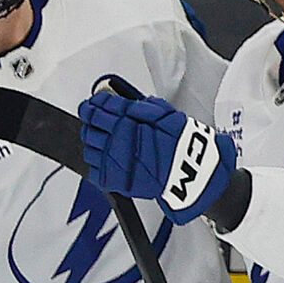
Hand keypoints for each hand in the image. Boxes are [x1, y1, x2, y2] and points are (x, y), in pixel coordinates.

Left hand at [78, 89, 238, 222]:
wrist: (193, 175)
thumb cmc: (185, 146)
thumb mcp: (168, 115)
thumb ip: (144, 107)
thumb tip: (127, 103)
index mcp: (125, 122)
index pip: (98, 107)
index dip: (94, 104)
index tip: (95, 104)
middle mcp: (115, 140)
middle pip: (90, 126)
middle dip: (92, 122)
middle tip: (98, 122)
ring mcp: (112, 161)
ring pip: (90, 148)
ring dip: (94, 143)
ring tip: (106, 143)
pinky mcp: (114, 179)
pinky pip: (95, 170)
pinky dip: (99, 164)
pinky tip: (109, 161)